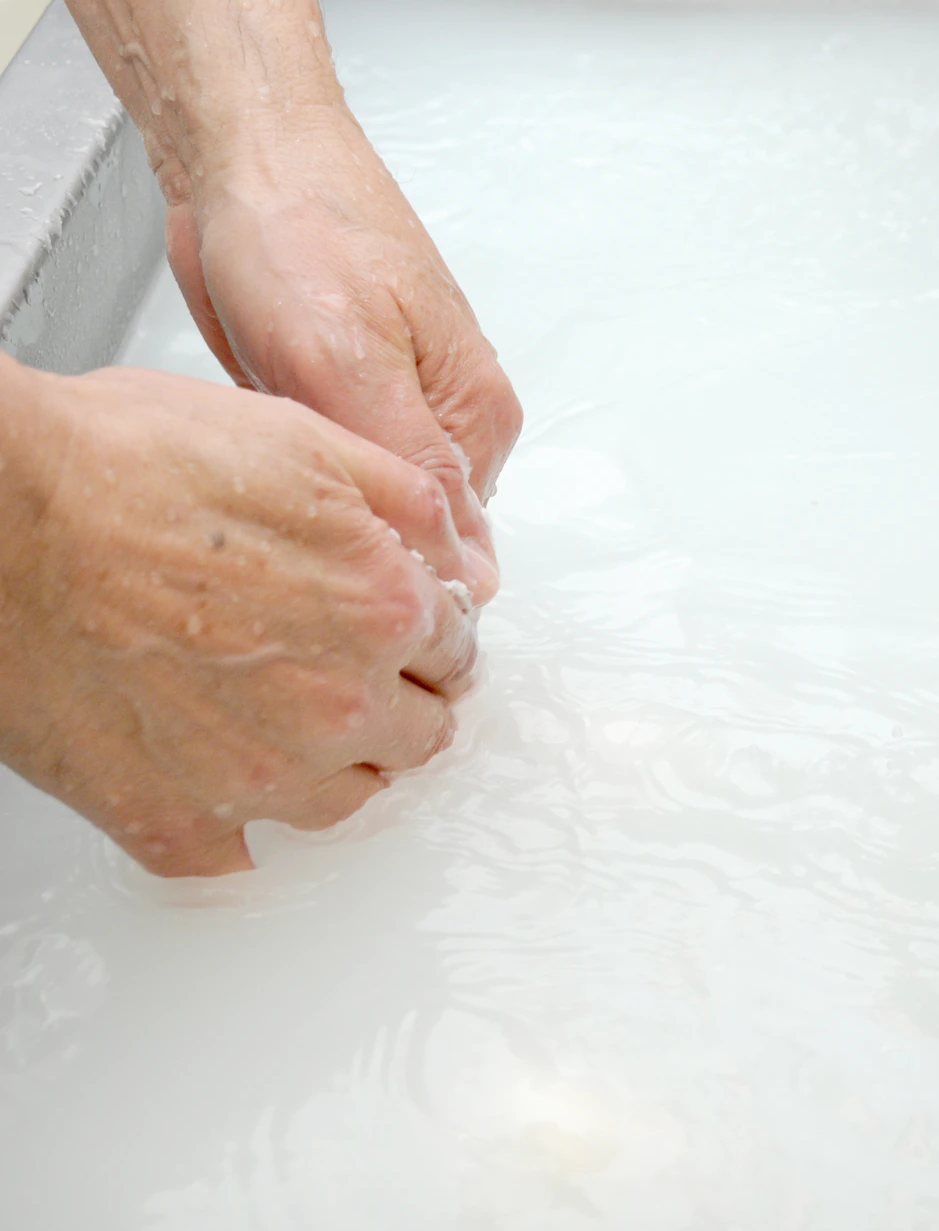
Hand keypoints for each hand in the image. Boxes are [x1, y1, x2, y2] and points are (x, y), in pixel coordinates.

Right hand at [0, 363, 479, 876]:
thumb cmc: (123, 466)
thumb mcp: (306, 438)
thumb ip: (408, 502)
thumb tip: (459, 553)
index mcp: (380, 611)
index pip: (456, 653)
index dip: (431, 635)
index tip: (407, 633)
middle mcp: (334, 706)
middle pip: (418, 734)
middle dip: (399, 700)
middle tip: (351, 669)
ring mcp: (255, 776)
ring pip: (347, 800)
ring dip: (334, 764)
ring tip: (287, 718)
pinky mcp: (171, 821)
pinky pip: (237, 857)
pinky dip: (235, 823)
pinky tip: (219, 781)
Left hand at [163, 108, 520, 603]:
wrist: (244, 156)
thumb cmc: (303, 232)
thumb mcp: (355, 365)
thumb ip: (416, 470)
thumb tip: (472, 567)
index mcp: (478, 416)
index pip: (458, 544)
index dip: (392, 563)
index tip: (326, 547)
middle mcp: (448, 417)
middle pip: (408, 524)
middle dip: (346, 523)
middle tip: (282, 487)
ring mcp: (394, 405)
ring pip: (359, 496)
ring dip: (311, 490)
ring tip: (264, 451)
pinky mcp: (341, 396)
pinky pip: (321, 461)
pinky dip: (285, 459)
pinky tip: (255, 434)